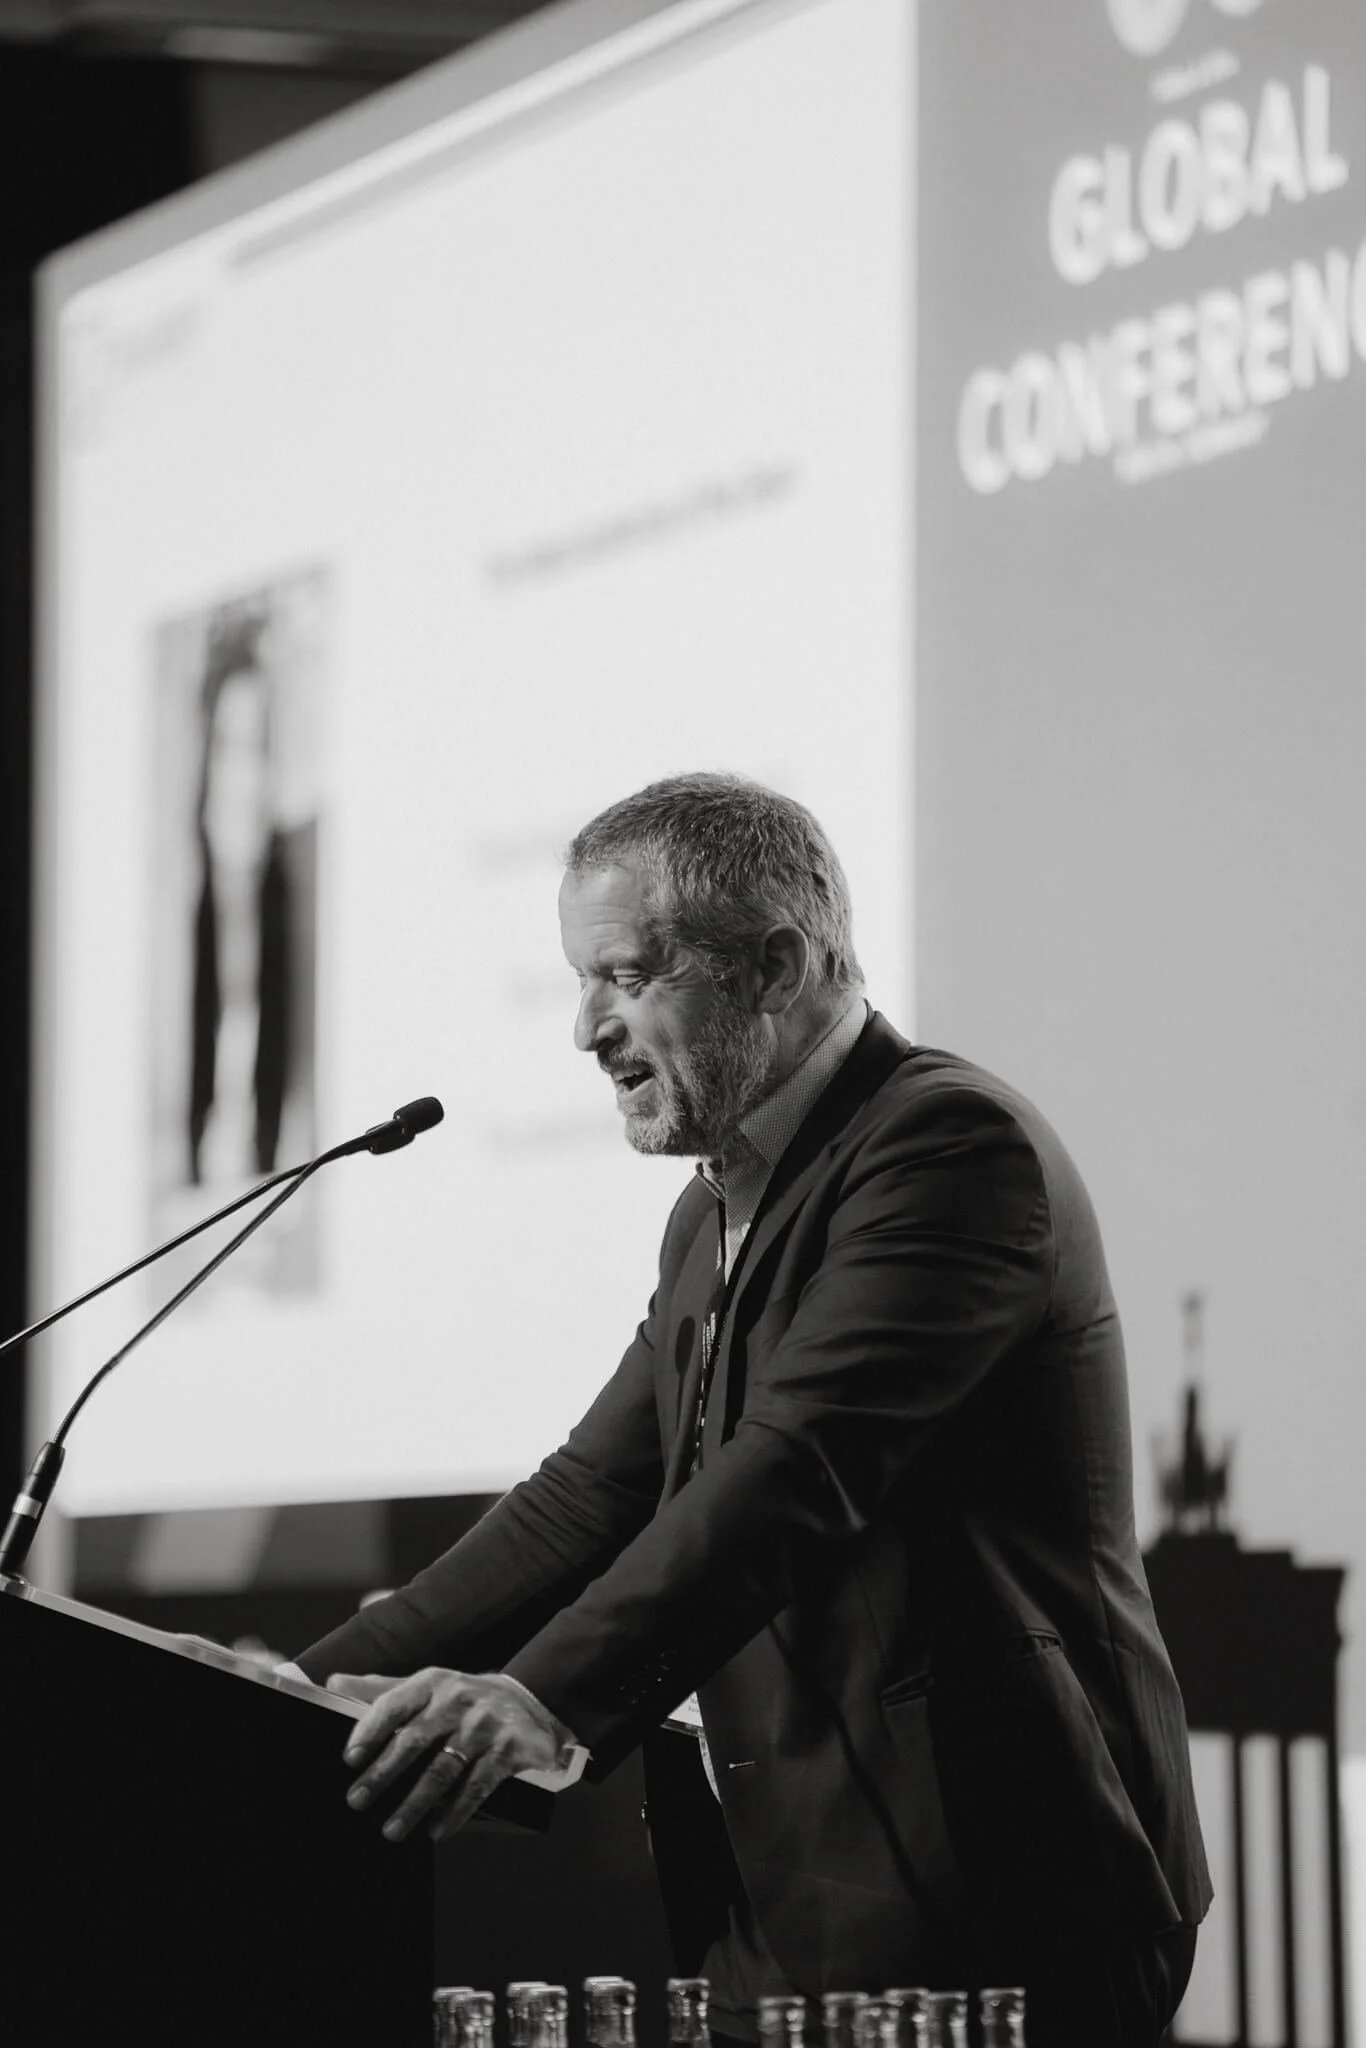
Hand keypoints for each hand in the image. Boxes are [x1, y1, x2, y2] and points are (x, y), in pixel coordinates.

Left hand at [331, 1668, 561, 1841]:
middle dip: (383, 1774)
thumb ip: (381, 1689)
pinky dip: (455, 1812)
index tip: (349, 1759)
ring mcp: (484, 1726)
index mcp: (433, 1682)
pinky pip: (476, 1787)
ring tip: (392, 1829)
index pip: (394, 1704)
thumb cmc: (463, 1699)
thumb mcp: (427, 1687)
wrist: (526, 1703)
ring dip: (414, 1804)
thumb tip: (334, 1681)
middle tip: (357, 1800)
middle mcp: (458, 1700)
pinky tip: (437, 1830)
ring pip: (442, 1771)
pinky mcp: (507, 1750)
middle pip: (413, 1740)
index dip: (370, 1730)